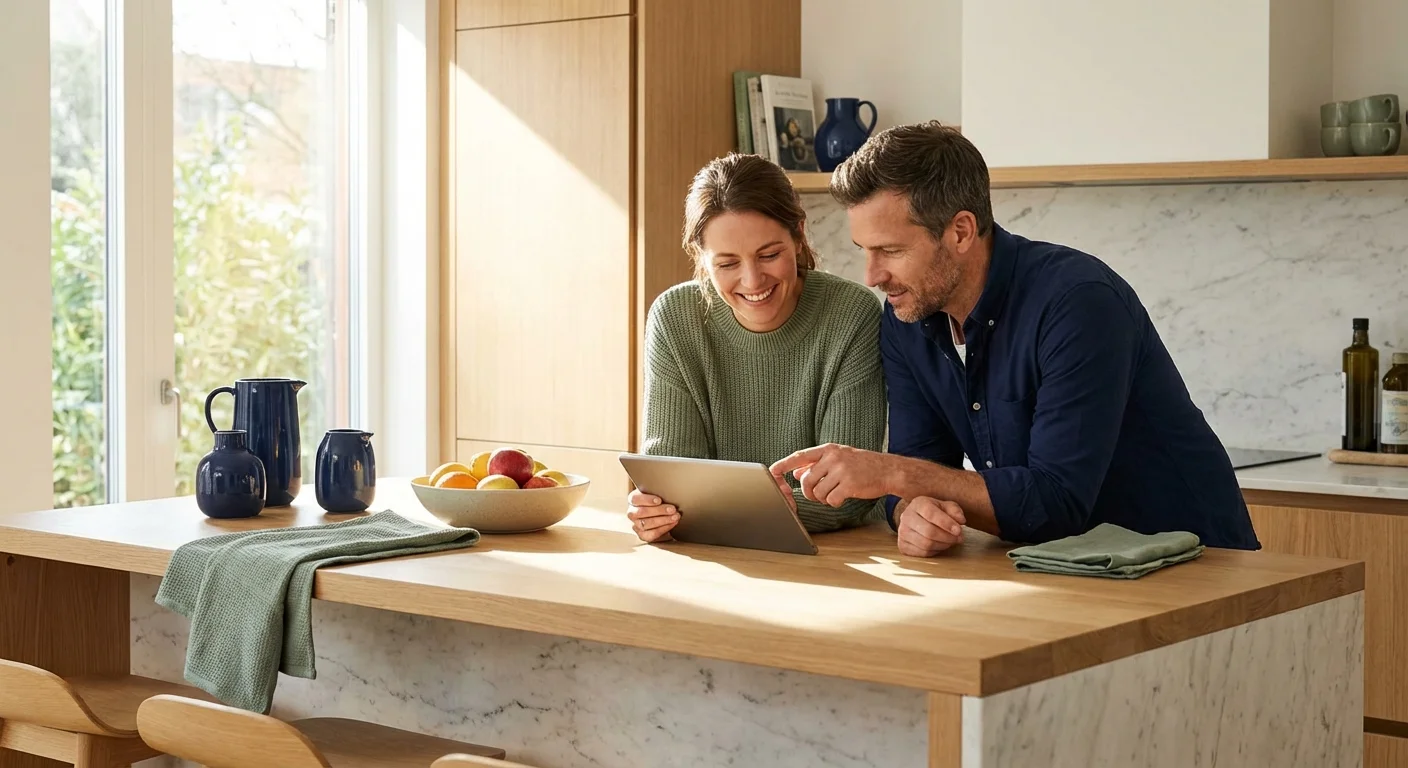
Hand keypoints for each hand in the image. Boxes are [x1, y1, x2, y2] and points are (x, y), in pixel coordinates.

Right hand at [626, 489, 679, 542]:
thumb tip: (669, 489)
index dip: (647, 500)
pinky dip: (664, 528)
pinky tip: (672, 523)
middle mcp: (632, 513)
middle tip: (672, 509)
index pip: (635, 499)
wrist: (660, 517)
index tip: (659, 500)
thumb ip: (658, 491)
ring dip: (663, 520)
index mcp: (633, 500)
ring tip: (675, 516)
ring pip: (646, 524)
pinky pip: (651, 534)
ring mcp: (636, 525)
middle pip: (642, 512)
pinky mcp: (642, 535)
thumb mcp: (656, 494)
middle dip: (659, 511)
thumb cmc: (658, 502)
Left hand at [769, 444, 900, 507]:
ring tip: (835, 494)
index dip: (783, 465)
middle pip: (806, 481)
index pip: (799, 456)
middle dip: (810, 492)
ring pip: (818, 492)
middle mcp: (833, 458)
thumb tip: (796, 472)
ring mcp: (841, 470)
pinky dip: (834, 503)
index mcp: (828, 449)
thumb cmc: (862, 464)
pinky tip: (843, 498)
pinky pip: (831, 500)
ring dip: (823, 498)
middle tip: (820, 494)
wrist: (889, 470)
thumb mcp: (839, 458)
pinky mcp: (850, 484)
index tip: (772, 472)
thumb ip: (817, 464)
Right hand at [897, 497, 965, 556]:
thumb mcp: (945, 506)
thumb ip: (955, 511)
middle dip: (947, 537)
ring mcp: (902, 532)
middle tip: (958, 538)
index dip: (946, 523)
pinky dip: (935, 551)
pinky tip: (940, 546)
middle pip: (929, 532)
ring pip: (926, 544)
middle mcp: (907, 517)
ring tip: (951, 541)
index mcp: (918, 504)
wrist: (915, 518)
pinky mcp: (902, 545)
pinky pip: (922, 553)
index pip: (931, 514)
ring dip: (943, 545)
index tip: (958, 530)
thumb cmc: (934, 512)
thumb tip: (960, 520)